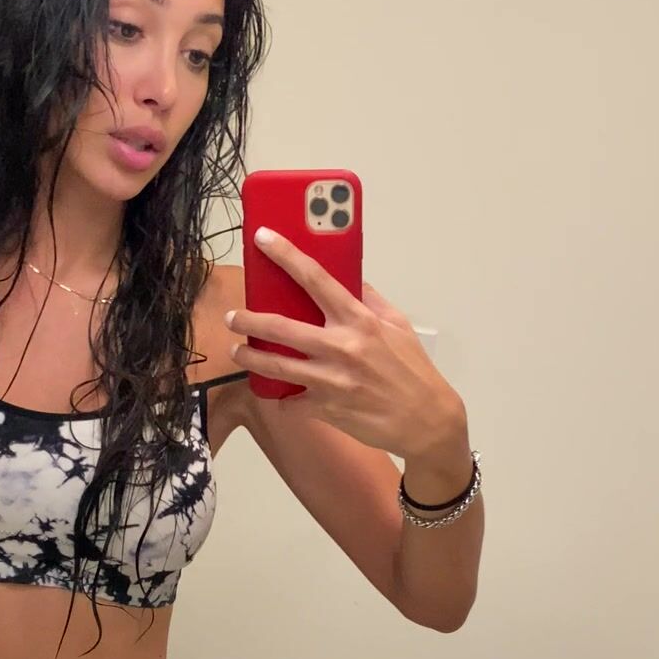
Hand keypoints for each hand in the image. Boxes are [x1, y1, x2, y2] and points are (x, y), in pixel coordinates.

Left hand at [226, 227, 469, 470]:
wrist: (426, 420)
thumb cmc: (413, 371)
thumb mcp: (398, 325)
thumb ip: (371, 299)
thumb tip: (351, 278)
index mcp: (359, 320)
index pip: (316, 278)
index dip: (286, 255)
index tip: (263, 238)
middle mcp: (341, 347)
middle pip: (281, 326)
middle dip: (249, 319)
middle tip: (232, 317)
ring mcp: (331, 380)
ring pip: (276, 365)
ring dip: (251, 358)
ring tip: (239, 352)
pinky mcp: (326, 408)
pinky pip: (292, 402)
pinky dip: (285, 399)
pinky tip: (283, 395)